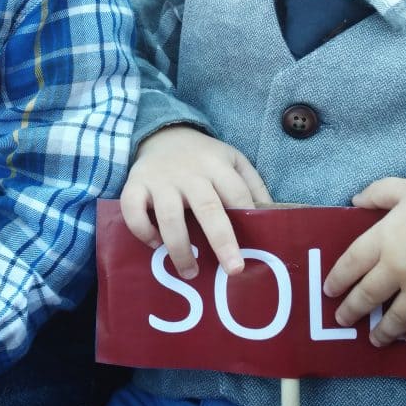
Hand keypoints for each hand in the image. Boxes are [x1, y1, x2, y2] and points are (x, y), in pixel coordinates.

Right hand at [120, 125, 269, 279]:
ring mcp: (160, 179)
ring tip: (191, 272)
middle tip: (233, 270)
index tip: (256, 249)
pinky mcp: (135, 184)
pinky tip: (155, 244)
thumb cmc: (204, 157)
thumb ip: (252, 185)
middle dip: (222, 240)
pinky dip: (143, 231)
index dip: (248, 220)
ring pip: (169, 216)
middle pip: (207, 207)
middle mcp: (189, 173)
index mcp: (216, 165)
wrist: (163, 133)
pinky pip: (133, 210)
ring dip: (180, 249)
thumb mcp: (233, 159)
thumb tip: (272, 217)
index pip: (236, 194)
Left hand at [323, 176, 405, 345]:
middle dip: (353, 310)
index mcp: (384, 238)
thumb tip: (354, 201)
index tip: (329, 291)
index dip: (337, 279)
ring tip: (374, 339)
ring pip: (396, 318)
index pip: (351, 264)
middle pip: (368, 295)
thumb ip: (377, 194)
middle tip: (342, 320)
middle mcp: (398, 268)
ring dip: (382, 331)